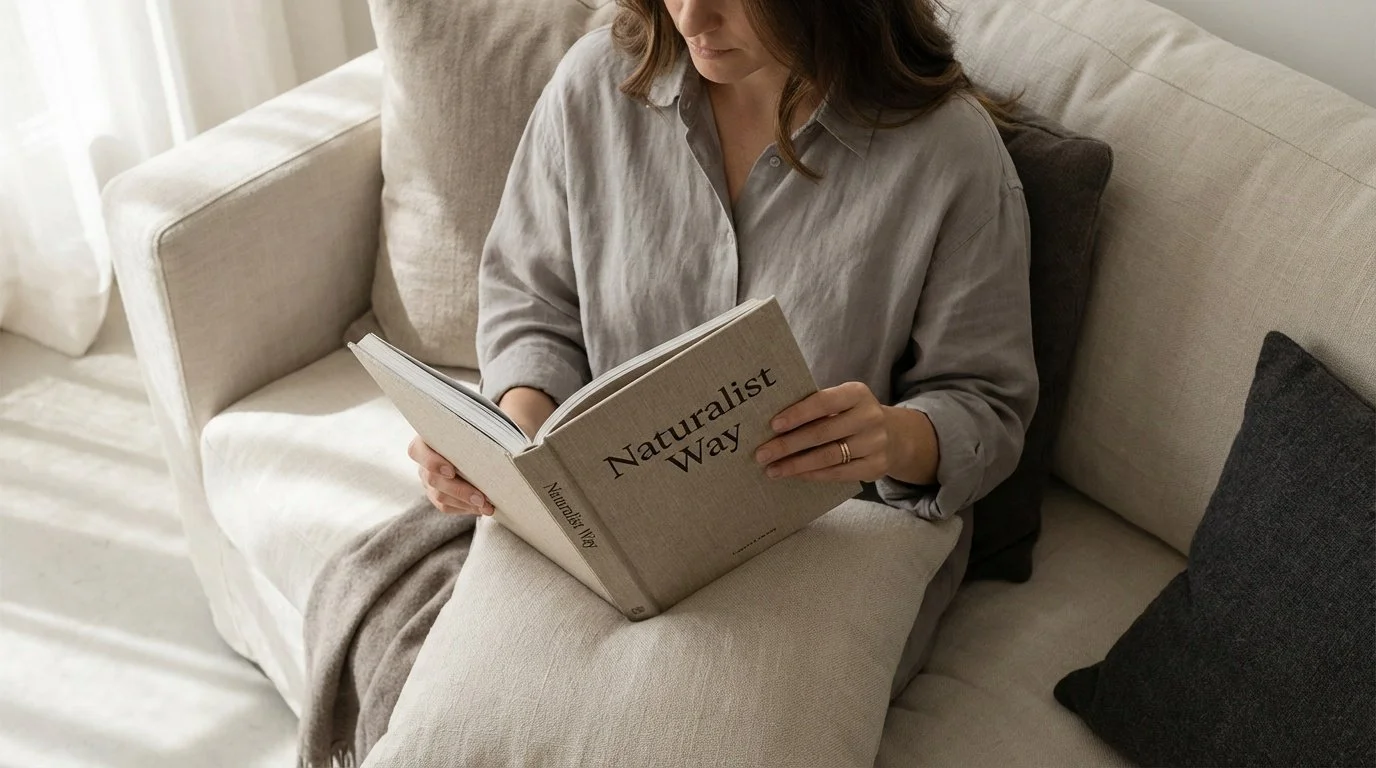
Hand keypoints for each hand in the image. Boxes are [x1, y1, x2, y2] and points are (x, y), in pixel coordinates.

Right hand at [408, 435, 493, 515]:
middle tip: (482, 498)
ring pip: (440, 497)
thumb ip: (482, 431)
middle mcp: (424, 461)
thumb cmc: (481, 428)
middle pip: (433, 480)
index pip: (417, 451)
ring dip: (466, 503)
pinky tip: (482, 507)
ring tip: (487, 506)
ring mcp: (429, 480)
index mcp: (427, 438)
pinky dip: (466, 508)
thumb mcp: (480, 425)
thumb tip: (500, 440)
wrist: (484, 442)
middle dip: (459, 490)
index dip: (432, 462)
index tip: (451, 471)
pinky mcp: (437, 494)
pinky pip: (447, 506)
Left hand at [754, 381, 925, 482]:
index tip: (773, 425)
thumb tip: (773, 424)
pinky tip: (795, 475)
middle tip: (762, 453)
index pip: (823, 402)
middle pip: (822, 433)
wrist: (894, 435)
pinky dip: (813, 475)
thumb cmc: (851, 415)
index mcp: (857, 393)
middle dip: (788, 445)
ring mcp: (875, 443)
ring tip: (772, 469)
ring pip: (828, 457)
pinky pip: (838, 473)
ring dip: (796, 465)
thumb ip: (815, 407)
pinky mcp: (876, 466)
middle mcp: (870, 416)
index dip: (797, 414)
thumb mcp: (841, 402)